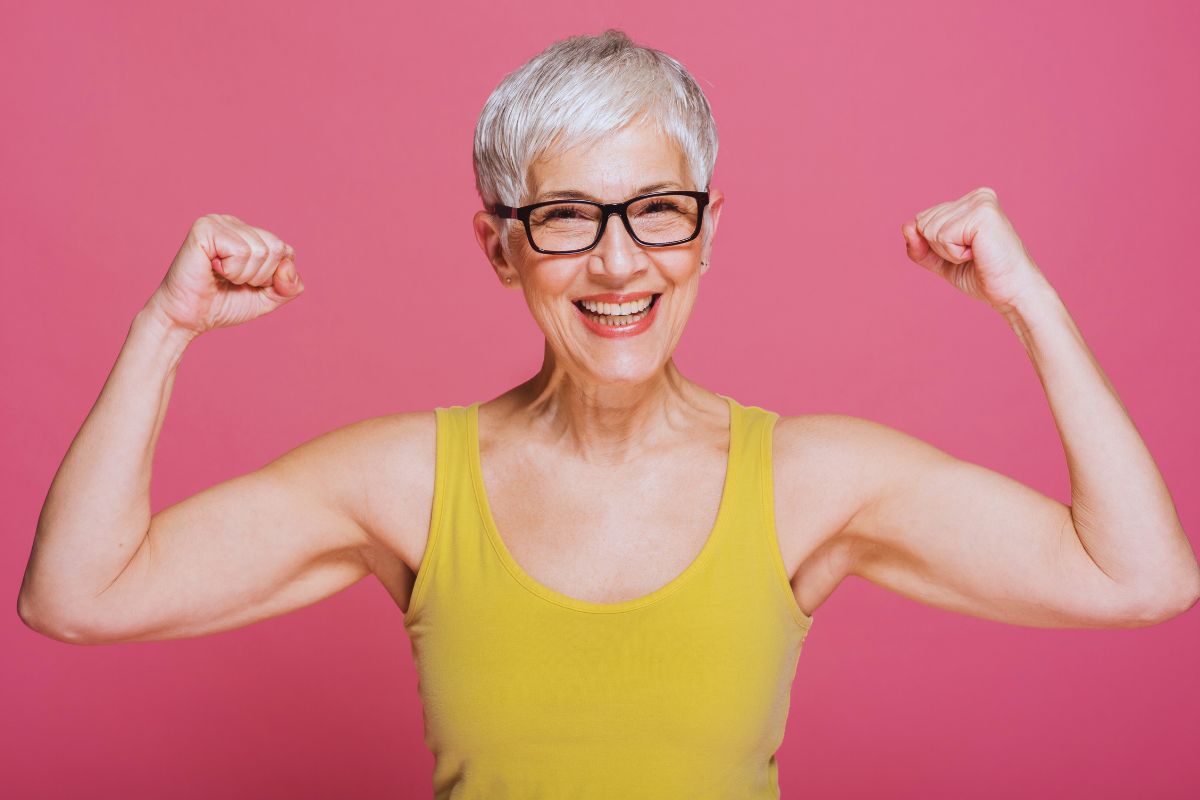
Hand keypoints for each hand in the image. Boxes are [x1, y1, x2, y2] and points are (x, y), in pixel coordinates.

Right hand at [145, 214, 303, 335]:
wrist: (188, 320)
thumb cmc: (222, 305)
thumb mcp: (267, 298)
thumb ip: (289, 286)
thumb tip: (288, 265)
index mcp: (248, 233)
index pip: (286, 251)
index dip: (272, 277)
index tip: (246, 284)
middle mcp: (233, 223)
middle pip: (277, 248)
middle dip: (260, 276)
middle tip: (232, 281)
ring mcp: (218, 222)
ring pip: (260, 251)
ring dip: (244, 275)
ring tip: (221, 276)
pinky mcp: (204, 229)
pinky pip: (241, 251)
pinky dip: (231, 270)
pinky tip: (212, 270)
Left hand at [900, 187, 1048, 313]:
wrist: (1012, 293)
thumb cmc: (983, 276)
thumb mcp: (942, 261)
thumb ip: (920, 246)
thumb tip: (906, 227)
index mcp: (970, 201)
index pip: (923, 220)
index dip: (935, 246)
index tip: (967, 253)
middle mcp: (977, 196)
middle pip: (923, 222)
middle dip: (940, 248)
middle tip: (972, 256)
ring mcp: (981, 201)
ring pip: (929, 229)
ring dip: (948, 252)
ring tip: (976, 254)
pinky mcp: (982, 213)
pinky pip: (942, 235)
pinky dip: (954, 253)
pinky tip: (978, 254)